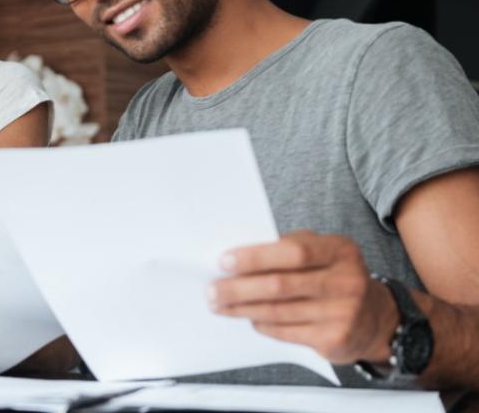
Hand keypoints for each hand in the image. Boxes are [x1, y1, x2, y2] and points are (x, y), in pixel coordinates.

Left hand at [208, 230, 397, 363]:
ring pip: (278, 311)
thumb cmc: (335, 277)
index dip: (256, 257)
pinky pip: (285, 331)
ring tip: (219, 305)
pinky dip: (262, 324)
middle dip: (239, 288)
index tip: (224, 261)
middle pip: (281, 285)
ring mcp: (343, 313)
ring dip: (242, 308)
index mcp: (341, 251)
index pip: (294, 251)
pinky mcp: (334, 339)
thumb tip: (238, 257)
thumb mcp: (323, 253)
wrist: (377, 319)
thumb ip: (288, 249)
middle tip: (212, 289)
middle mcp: (347, 281)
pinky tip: (248, 318)